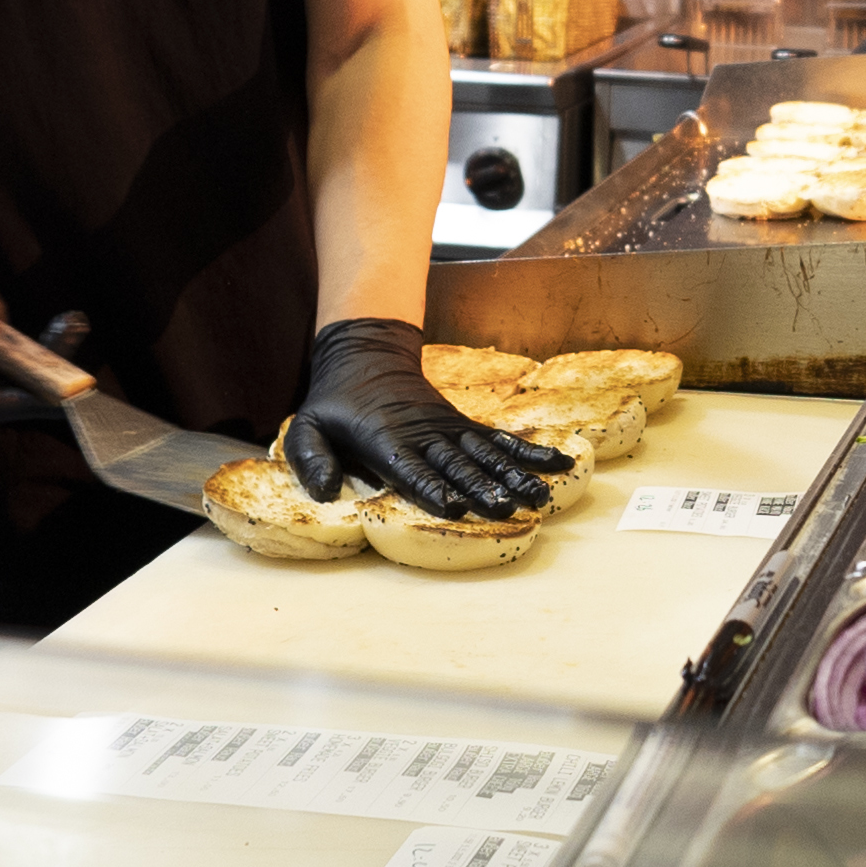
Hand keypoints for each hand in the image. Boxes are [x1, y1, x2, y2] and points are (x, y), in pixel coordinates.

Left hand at [282, 318, 566, 517]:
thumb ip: (311, 457)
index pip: (409, 466)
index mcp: (384, 439)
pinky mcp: (463, 426)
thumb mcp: (307, 425)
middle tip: (505, 510)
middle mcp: (423, 435)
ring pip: (484, 454)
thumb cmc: (335, 404)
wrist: (365, 356)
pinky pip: (499, 440)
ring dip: (512, 476)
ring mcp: (447, 430)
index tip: (451, 506)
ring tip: (539, 497)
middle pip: (456, 464)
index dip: (429, 486)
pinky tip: (558, 465)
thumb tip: (323, 493)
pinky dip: (528, 453)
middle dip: (481, 488)